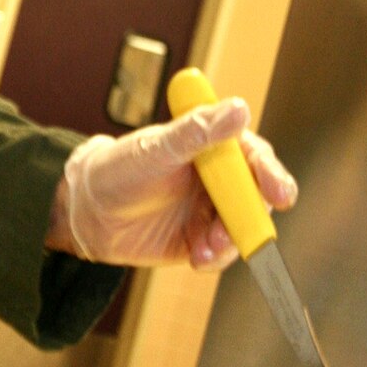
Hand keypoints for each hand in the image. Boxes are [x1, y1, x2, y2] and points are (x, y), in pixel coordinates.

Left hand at [49, 97, 296, 269]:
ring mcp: (209, 210)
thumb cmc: (117, 168)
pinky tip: (197, 258)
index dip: (271, 174)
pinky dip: (215, 257)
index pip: (254, 158)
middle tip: (243, 233)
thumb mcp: (156, 149)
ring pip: (240, 229)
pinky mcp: (199, 239)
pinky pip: (220, 252)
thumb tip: (238, 109)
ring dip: (231, 241)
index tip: (280, 194)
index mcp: (212, 147)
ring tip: (206, 247)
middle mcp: (217, 179)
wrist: (86, 212)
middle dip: (252, 218)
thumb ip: (196, 132)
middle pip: (256, 198)